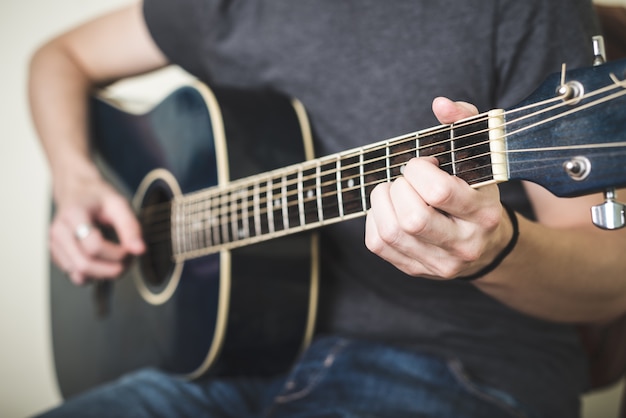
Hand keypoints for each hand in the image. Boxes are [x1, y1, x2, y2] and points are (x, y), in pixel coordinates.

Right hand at [50, 174, 144, 284]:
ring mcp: (54, 245)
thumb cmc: (98, 197)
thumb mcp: (119, 204)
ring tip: (118, 262)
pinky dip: (94, 275)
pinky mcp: (56, 256)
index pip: (94, 246)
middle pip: (84, 264)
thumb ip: (130, 226)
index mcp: (73, 215)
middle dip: (111, 269)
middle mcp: (58, 232)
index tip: (130, 249)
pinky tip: (105, 264)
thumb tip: (139, 250)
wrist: (77, 192)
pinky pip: (75, 276)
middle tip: (128, 261)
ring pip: (79, 274)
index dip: (117, 253)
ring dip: (104, 274)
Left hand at [364, 97, 512, 278]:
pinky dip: (374, 219)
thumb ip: (465, 123)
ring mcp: (438, 263)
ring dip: (381, 202)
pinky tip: (389, 209)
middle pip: (412, 219)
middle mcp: (463, 244)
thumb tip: (440, 104)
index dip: (419, 170)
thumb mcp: (481, 158)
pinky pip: (377, 243)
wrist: (486, 247)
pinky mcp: (415, 269)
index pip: (439, 192)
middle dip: (398, 188)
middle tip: (405, 179)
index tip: (423, 164)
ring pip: (390, 232)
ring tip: (394, 191)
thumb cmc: (477, 193)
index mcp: (483, 214)